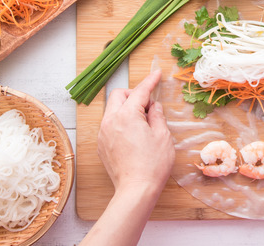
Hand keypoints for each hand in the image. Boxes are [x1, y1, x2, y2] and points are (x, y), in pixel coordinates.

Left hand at [97, 70, 174, 193]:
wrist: (136, 190)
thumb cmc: (152, 164)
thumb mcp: (162, 136)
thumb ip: (157, 116)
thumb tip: (153, 107)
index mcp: (127, 115)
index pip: (139, 92)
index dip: (150, 81)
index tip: (157, 74)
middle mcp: (110, 121)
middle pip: (118, 95)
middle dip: (133, 94)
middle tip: (148, 105)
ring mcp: (103, 133)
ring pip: (112, 109)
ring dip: (126, 108)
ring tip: (143, 123)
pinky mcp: (101, 145)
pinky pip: (109, 124)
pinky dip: (120, 122)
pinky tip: (133, 135)